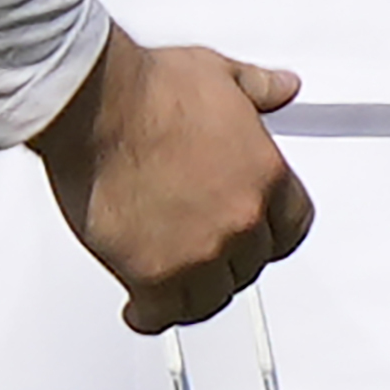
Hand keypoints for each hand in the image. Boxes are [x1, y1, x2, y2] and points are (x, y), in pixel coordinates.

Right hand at [26, 29, 313, 332]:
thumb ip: (257, 88)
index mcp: (264, 175)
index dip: (271, 232)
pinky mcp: (155, 274)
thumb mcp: (217, 74)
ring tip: (173, 289)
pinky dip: (152, 315)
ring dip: (192, 293)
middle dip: (226, 259)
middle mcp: (241, 220)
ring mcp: (201, 252)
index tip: (256, 235)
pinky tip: (141, 310)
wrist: (95, 105)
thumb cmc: (147, 87)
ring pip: (211, 297)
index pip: (294, 226)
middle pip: (249, 265)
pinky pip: (163, 314)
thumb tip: (283, 87)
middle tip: (198, 249)